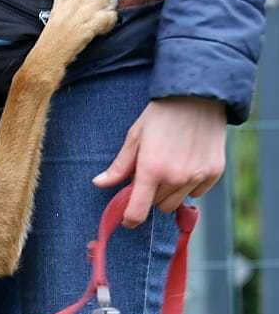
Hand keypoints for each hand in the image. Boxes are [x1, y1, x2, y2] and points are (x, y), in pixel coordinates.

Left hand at [93, 96, 226, 227]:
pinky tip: (189, 163)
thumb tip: (99, 183)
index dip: (130, 219)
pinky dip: (191, 185)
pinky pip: (197, 193)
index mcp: (151, 170)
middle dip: (152, 195)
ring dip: (170, 192)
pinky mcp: (214, 172)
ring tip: (171, 166)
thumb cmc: (162, 114)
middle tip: (153, 173)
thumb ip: (119, 166)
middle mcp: (175, 177)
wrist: (199, 94)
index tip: (127, 219)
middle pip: (158, 206)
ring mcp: (197, 176)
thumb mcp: (135, 136)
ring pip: (177, 202)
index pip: (137, 213)